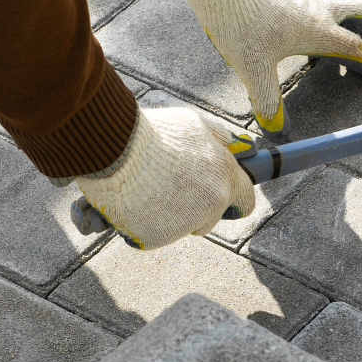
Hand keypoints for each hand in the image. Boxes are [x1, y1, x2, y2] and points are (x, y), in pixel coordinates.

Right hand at [73, 106, 256, 248]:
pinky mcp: (160, 237)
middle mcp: (212, 202)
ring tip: (147, 190)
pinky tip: (134, 203)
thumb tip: (234, 146)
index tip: (224, 201)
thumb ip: (218, 139)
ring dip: (169, 214)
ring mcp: (187, 223)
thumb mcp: (195, 125)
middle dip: (196, 208)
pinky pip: (155, 234)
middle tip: (170, 189)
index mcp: (225, 175)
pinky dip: (145, 223)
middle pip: (212, 218)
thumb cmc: (154, 132)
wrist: (115, 148)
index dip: (234, 201)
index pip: (246, 200)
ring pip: (182, 227)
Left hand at [175, 0, 361, 133]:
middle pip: (359, 11)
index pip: (354, 46)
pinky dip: (331, 4)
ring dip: (355, 11)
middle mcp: (318, 9)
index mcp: (318, 31)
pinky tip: (317, 14)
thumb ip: (268, 100)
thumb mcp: (255, 69)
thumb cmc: (242, 26)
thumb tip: (276, 129)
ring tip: (357, 23)